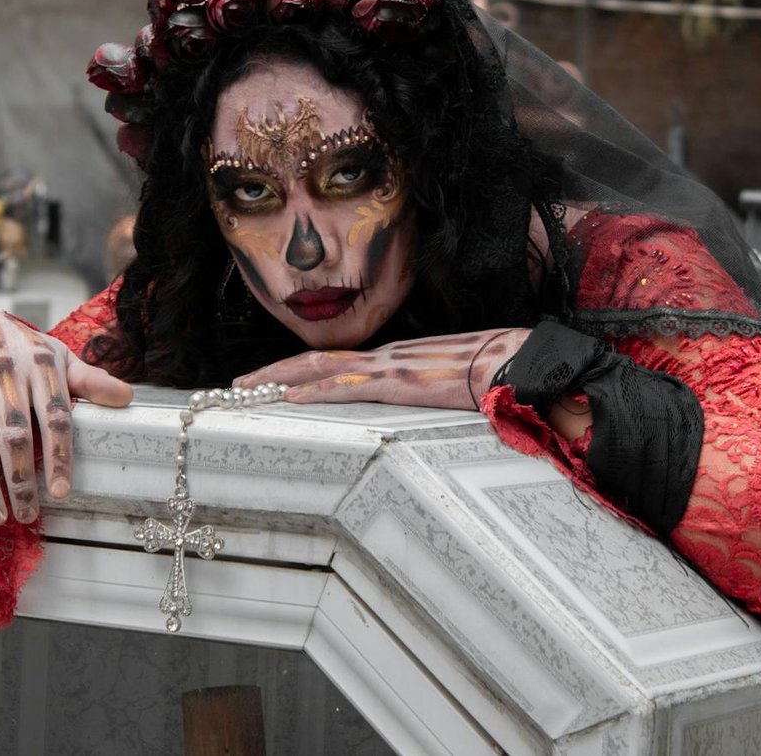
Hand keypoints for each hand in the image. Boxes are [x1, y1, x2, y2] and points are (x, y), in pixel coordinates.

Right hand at [0, 309, 132, 524]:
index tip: (61, 492)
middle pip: (15, 433)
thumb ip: (89, 380)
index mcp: (41, 365)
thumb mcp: (58, 356)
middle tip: (26, 515)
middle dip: (20, 480)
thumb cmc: (22, 348)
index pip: (55, 416)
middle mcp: (5, 371)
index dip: (60, 455)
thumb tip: (126, 398)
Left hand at [234, 328, 528, 408]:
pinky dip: (314, 391)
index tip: (273, 380)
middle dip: (274, 371)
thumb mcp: (456, 382)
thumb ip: (432, 390)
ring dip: (280, 379)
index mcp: (400, 358)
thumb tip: (427, 404)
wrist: (523, 362)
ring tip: (245, 389)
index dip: (302, 370)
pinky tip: (289, 398)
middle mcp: (389, 356)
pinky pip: (348, 387)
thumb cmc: (498, 372)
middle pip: (318, 361)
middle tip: (237, 384)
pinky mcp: (402, 382)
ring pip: (322, 369)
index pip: (339, 362)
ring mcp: (392, 367)